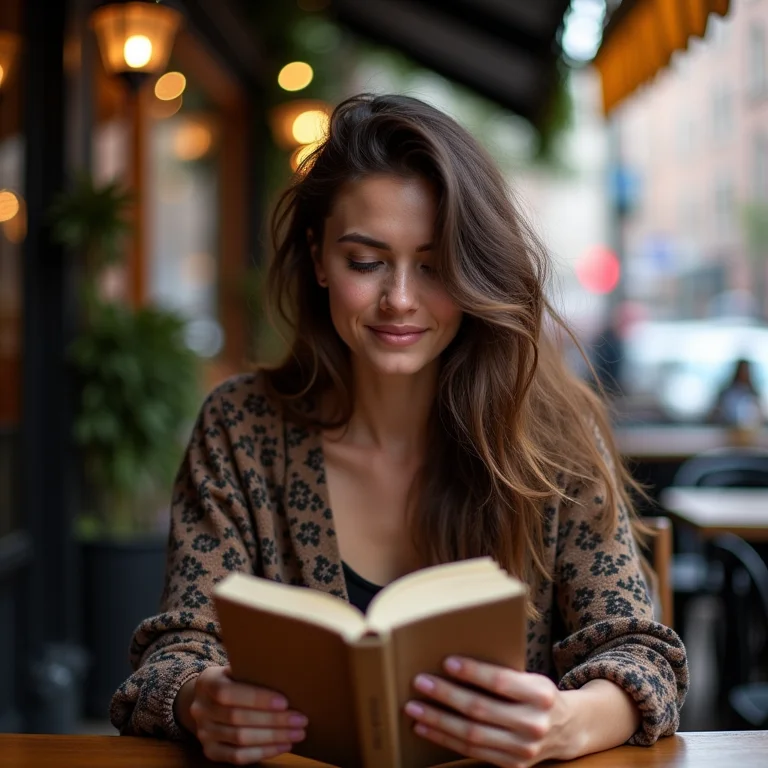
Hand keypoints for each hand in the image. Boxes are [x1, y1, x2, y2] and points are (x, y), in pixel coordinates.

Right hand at [175, 665, 307, 764]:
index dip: (256, 698)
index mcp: (207, 682)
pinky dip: (263, 752)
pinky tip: (283, 746)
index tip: (284, 702)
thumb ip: (252, 671)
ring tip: (297, 733)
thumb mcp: (235, 668)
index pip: (228, 693)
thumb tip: (285, 675)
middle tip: (300, 720)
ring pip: (240, 739)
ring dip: (273, 738)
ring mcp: (204, 733)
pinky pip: (237, 757)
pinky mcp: (210, 751)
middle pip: (237, 718)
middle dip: (273, 720)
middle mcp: (200, 709)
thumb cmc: (232, 679)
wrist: (207, 699)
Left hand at [405, 657, 577, 767]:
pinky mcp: (512, 765)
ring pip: (471, 734)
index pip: (500, 682)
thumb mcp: (530, 678)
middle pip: (480, 709)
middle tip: (420, 682)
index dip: (472, 672)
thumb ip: (503, 675)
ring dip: (438, 720)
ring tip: (414, 707)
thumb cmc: (538, 695)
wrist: (567, 729)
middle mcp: (534, 724)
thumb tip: (455, 663)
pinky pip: (472, 751)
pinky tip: (426, 727)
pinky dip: (445, 739)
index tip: (447, 662)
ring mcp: (523, 749)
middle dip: (446, 695)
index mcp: (540, 694)